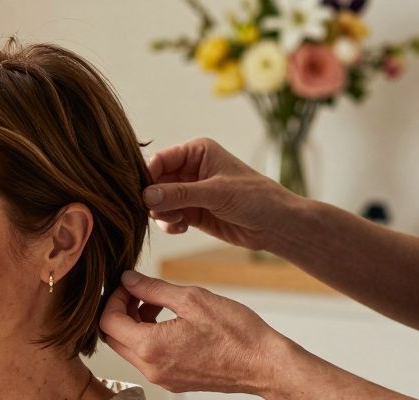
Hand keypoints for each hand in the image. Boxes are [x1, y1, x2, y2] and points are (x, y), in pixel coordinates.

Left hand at [99, 270, 291, 395]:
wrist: (265, 365)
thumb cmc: (235, 332)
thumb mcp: (193, 299)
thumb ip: (153, 288)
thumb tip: (127, 279)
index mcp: (150, 347)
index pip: (108, 322)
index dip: (113, 299)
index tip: (129, 285)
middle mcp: (150, 369)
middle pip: (112, 338)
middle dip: (120, 312)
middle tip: (140, 293)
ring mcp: (161, 379)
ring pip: (128, 349)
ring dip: (134, 325)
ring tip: (157, 305)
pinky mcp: (173, 382)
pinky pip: (146, 359)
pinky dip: (147, 338)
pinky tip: (169, 322)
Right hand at [145, 138, 298, 252]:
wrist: (275, 224)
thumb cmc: (255, 198)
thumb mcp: (216, 193)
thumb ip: (179, 194)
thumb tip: (146, 195)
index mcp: (197, 152)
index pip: (160, 160)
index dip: (148, 176)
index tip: (144, 195)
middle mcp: (190, 169)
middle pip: (154, 182)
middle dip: (154, 198)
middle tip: (162, 212)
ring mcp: (189, 192)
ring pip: (158, 201)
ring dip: (162, 213)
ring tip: (178, 221)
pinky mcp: (191, 211)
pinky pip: (167, 216)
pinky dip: (169, 223)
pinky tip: (182, 228)